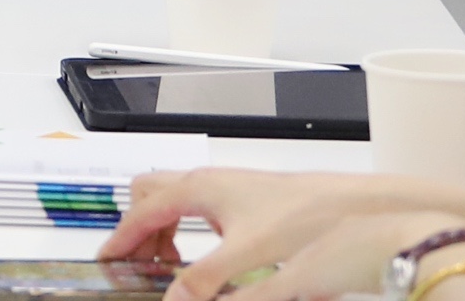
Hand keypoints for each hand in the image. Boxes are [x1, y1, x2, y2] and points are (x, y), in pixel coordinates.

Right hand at [104, 169, 464, 300]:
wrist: (356, 210)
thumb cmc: (305, 220)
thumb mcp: (248, 259)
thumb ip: (207, 282)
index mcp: (199, 189)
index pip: (142, 211)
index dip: (122, 238)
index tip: (108, 259)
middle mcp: (209, 181)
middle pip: (151, 194)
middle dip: (140, 227)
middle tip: (140, 263)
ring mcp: (229, 187)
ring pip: (177, 199)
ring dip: (165, 229)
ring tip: (174, 265)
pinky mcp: (248, 199)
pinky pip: (200, 208)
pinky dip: (190, 229)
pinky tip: (211, 258)